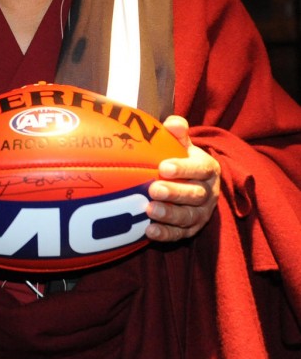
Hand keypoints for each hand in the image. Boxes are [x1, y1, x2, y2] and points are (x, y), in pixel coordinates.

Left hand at [145, 116, 219, 242]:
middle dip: (175, 193)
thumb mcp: (184, 145)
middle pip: (195, 195)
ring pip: (188, 217)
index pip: (201, 169)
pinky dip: (165, 234)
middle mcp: (208, 193)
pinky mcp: (191, 230)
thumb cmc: (183, 160)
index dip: (184, 169)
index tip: (163, 166)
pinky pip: (180, 234)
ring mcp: (201, 214)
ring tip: (150, 210)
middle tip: (154, 189)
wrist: (193, 184)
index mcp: (208, 169)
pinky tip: (149, 231)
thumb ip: (179, 133)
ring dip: (169, 214)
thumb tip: (172, 123)